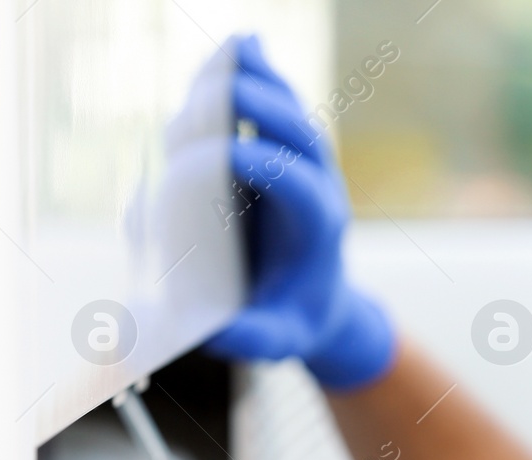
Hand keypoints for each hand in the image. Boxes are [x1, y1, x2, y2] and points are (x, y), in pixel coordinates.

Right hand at [205, 35, 394, 390]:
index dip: (265, 166)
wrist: (315, 299)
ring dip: (254, 81)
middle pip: (297, 134)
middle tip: (212, 103)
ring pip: (286, 108)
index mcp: (318, 228)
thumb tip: (214, 332)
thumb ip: (251, 339)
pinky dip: (253, 72)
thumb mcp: (278, 341)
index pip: (298, 185)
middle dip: (257, 113)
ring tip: (220, 59)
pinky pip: (273, 100)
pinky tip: (235, 46)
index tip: (222, 157)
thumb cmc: (290, 319)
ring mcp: (305, 160)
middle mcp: (319, 184)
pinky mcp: (285, 147)